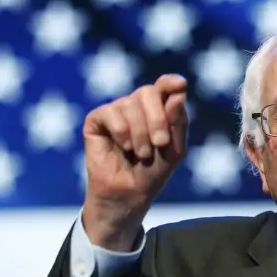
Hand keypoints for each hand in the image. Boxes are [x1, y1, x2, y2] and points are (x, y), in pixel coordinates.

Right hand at [81, 74, 188, 250]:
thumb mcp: (174, 149)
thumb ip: (178, 121)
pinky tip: (124, 146)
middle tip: (160, 143)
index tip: (179, 85)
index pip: (165, 86)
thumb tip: (178, 93)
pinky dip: (121, 131)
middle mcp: (137, 105)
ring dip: (140, 133)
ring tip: (142, 154)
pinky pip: (111, 112)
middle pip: (148, 92)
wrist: (129, 194)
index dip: (171, 82)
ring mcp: (116, 111)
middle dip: (157, 119)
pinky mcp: (97, 120)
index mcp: (158, 108)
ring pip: (129, 104)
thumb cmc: (154, 171)